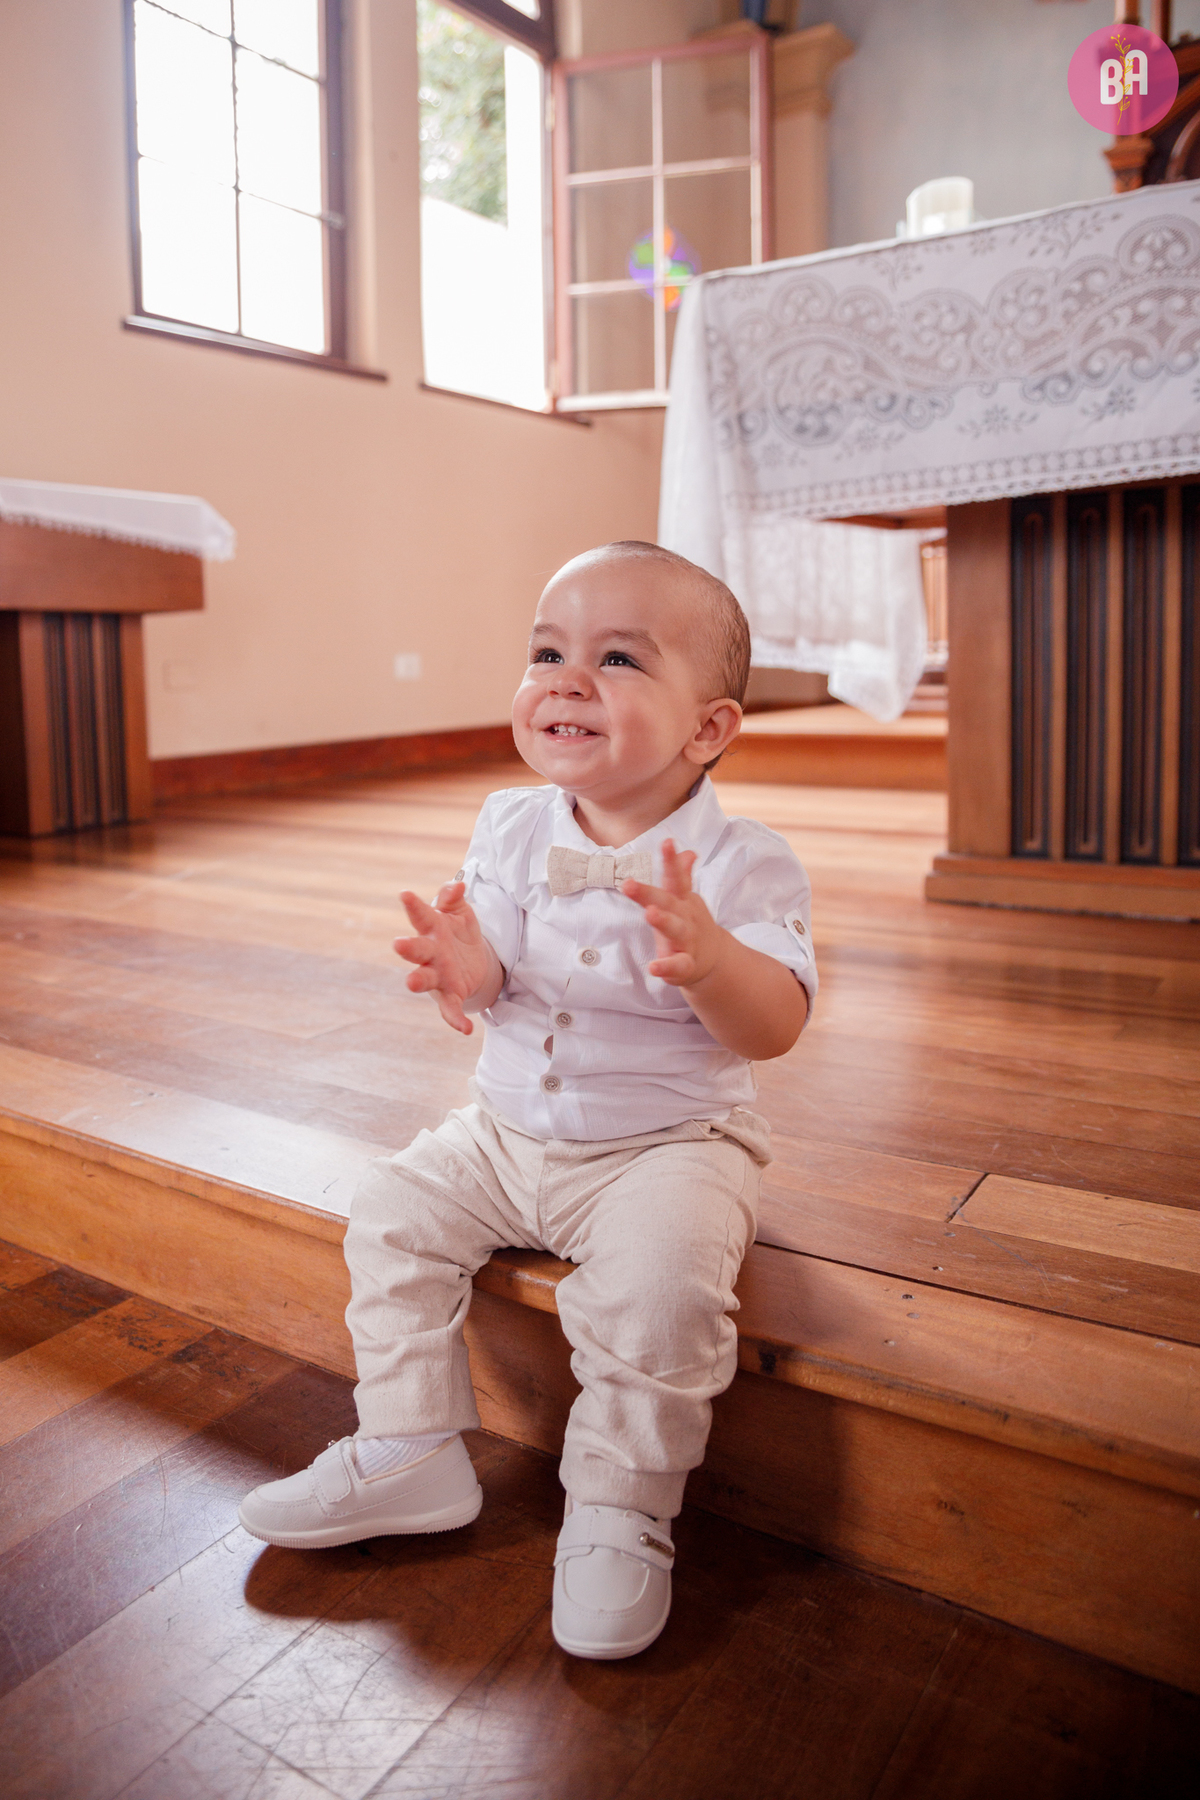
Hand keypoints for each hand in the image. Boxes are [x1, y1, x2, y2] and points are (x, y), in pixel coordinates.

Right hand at [394, 882, 496, 1035]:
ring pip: (424, 979)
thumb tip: (458, 884)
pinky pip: (450, 1009)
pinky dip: (455, 1020)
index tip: (405, 894)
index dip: (413, 905)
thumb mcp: (460, 912)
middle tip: (397, 944)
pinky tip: (466, 1029)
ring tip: (410, 983)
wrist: (473, 960)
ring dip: (417, 981)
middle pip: (416, 949)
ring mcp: (438, 975)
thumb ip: (454, 898)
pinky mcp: (451, 994)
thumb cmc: (458, 932)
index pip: (420, 915)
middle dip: (408, 947)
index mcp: (432, 929)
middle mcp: (430, 953)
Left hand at [621, 840, 724, 988]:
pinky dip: (667, 967)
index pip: (676, 877)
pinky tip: (654, 968)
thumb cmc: (690, 923)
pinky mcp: (686, 965)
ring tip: (650, 913)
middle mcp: (685, 917)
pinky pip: (677, 965)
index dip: (671, 860)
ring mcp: (687, 941)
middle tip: (628, 883)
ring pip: (675, 930)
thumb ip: (682, 874)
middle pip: (667, 902)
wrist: (713, 957)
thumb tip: (687, 851)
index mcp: (682, 900)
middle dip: (648, 892)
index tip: (667, 841)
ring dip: (662, 921)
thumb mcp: (686, 898)